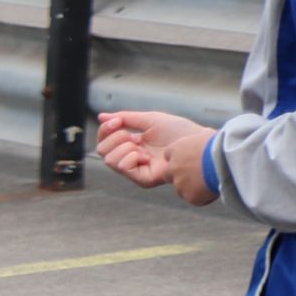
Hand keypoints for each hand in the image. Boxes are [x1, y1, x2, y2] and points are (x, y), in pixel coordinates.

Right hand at [96, 109, 217, 204]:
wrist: (195, 142)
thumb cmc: (178, 131)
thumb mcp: (149, 119)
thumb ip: (125, 118)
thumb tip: (101, 116)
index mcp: (132, 144)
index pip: (105, 140)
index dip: (106, 130)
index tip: (117, 121)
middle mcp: (131, 158)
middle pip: (102, 151)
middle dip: (114, 138)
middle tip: (133, 136)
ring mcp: (136, 170)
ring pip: (109, 160)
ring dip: (124, 148)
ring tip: (142, 147)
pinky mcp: (142, 179)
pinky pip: (123, 167)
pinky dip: (131, 157)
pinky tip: (146, 156)